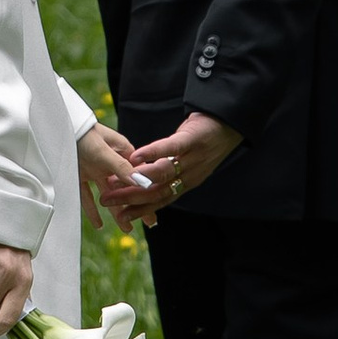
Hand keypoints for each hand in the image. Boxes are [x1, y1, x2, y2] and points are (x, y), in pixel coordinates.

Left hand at [79, 123, 155, 227]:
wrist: (54, 128)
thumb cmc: (83, 133)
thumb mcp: (103, 151)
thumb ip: (121, 168)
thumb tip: (143, 184)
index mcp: (122, 152)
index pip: (138, 175)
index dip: (147, 191)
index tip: (155, 206)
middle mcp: (110, 162)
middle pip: (126, 187)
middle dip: (136, 205)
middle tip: (149, 223)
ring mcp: (95, 170)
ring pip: (109, 195)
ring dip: (117, 211)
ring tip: (127, 227)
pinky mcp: (80, 175)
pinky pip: (88, 196)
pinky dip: (93, 210)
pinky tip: (99, 224)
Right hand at [124, 110, 242, 206]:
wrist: (231, 123)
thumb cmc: (204, 141)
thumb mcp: (187, 161)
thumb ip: (168, 170)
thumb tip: (145, 179)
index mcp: (187, 183)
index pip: (161, 200)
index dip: (140, 209)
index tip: (120, 215)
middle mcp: (189, 176)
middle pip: (157, 192)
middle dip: (130, 198)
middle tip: (107, 201)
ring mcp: (192, 158)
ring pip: (161, 174)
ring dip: (135, 179)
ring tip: (114, 180)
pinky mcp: (192, 139)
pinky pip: (171, 148)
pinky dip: (152, 153)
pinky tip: (136, 155)